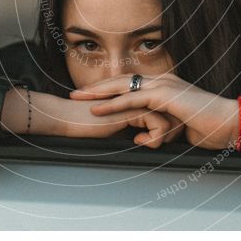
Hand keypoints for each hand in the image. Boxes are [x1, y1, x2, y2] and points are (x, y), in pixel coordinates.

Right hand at [56, 98, 176, 148]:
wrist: (68, 119)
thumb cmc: (86, 125)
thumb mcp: (117, 129)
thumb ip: (132, 128)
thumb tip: (146, 140)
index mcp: (137, 99)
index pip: (166, 112)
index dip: (168, 130)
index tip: (158, 143)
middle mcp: (140, 96)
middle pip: (173, 114)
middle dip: (171, 133)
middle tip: (157, 144)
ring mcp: (138, 100)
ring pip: (170, 118)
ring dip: (163, 137)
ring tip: (146, 143)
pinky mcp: (134, 108)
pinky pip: (159, 124)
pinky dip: (154, 138)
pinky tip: (137, 141)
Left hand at [70, 74, 240, 149]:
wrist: (228, 122)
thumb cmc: (208, 127)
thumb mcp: (176, 129)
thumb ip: (156, 129)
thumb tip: (140, 137)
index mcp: (164, 86)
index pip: (129, 85)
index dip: (108, 90)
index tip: (89, 97)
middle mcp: (161, 81)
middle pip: (120, 81)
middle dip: (95, 88)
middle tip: (74, 95)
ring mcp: (163, 85)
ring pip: (122, 87)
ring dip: (97, 94)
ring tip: (77, 99)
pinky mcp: (164, 96)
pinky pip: (133, 100)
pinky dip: (112, 105)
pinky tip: (97, 109)